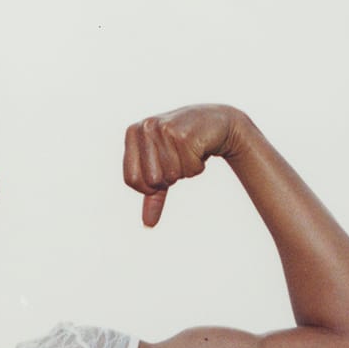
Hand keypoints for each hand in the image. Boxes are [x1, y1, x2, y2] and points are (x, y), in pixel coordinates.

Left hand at [123, 104, 239, 226]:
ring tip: (190, 152)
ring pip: (172, 176)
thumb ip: (153, 194)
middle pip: (152, 180)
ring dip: (185, 170)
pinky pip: (189, 170)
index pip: (131, 179)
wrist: (217, 122)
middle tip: (179, 158)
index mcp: (133, 133)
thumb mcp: (164, 167)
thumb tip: (147, 225)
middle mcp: (145, 128)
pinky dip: (198, 166)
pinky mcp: (184, 135)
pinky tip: (200, 148)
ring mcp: (164, 129)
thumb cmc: (186, 145)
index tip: (163, 171)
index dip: (149, 185)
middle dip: (170, 177)